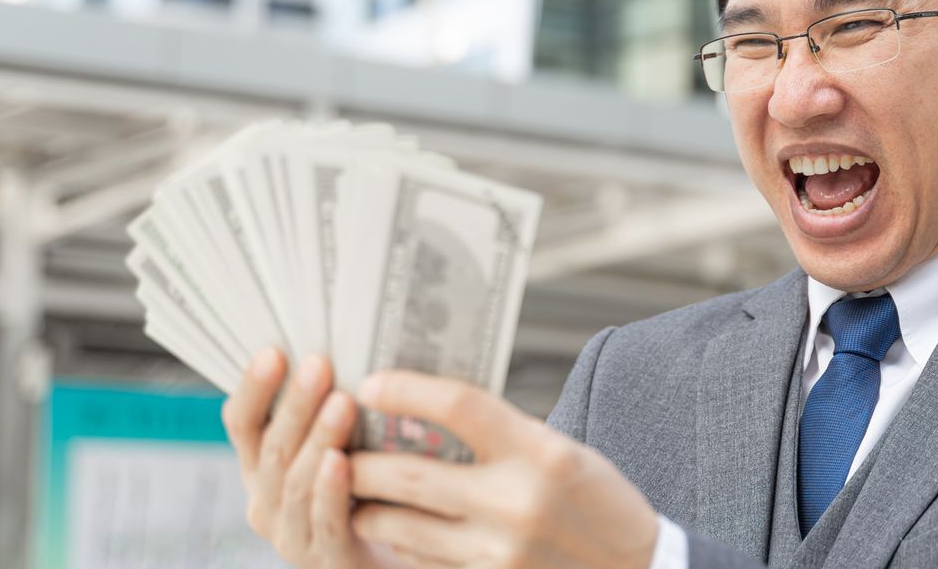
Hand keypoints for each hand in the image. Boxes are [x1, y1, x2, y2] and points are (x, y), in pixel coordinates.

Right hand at [222, 349, 388, 567]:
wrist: (376, 562)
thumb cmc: (360, 494)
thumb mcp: (332, 448)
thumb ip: (324, 412)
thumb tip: (338, 349)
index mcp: (259, 469)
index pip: (241, 423)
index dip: (253, 388)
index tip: (273, 351)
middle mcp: (266, 502)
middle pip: (272, 448)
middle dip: (295, 404)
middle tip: (318, 365)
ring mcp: (291, 536)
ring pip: (295, 483)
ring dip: (317, 439)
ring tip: (341, 404)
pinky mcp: (326, 561)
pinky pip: (325, 523)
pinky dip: (330, 491)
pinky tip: (342, 463)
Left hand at [349, 371, 658, 568]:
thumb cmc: (599, 504)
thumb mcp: (562, 452)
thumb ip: (503, 435)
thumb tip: (428, 412)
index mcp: (542, 454)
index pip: (459, 407)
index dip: (407, 391)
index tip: (371, 386)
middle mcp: (518, 503)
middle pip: (410, 474)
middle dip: (361, 463)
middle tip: (338, 449)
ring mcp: (500, 554)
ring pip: (401, 528)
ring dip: (366, 510)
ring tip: (355, 494)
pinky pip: (422, 564)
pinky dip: (400, 546)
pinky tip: (394, 532)